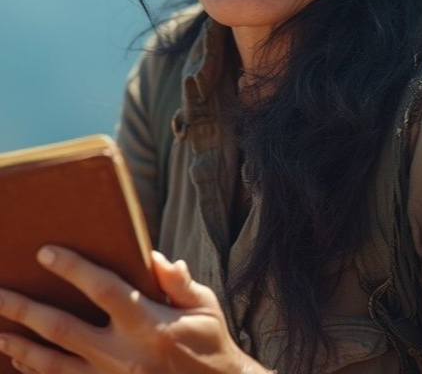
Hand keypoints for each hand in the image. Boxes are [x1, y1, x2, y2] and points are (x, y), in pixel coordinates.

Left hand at [0, 246, 268, 373]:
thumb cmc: (209, 341)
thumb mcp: (204, 305)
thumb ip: (178, 282)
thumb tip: (154, 258)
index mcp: (149, 323)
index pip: (103, 289)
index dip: (73, 269)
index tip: (45, 252)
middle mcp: (123, 354)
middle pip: (63, 329)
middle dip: (26, 310)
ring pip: (54, 363)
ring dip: (21, 346)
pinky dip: (37, 373)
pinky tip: (19, 361)